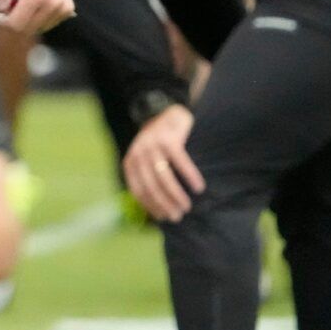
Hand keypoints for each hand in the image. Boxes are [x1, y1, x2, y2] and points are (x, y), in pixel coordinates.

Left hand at [0, 0, 75, 36]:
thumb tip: (2, 9)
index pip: (16, 25)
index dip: (4, 22)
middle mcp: (53, 3)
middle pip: (28, 29)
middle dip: (15, 20)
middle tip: (11, 3)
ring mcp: (63, 6)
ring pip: (38, 28)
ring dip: (28, 19)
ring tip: (23, 0)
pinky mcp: (68, 8)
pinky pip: (48, 23)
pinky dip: (38, 17)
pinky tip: (35, 2)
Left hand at [123, 105, 202, 221]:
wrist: (165, 111)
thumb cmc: (158, 143)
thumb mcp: (146, 158)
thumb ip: (147, 177)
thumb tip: (155, 209)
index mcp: (131, 162)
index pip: (138, 190)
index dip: (150, 206)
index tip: (164, 218)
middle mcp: (138, 154)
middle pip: (151, 186)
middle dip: (164, 204)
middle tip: (178, 215)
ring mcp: (152, 146)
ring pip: (164, 177)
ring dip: (176, 194)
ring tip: (187, 206)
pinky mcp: (168, 139)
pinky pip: (180, 162)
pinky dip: (190, 176)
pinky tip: (199, 187)